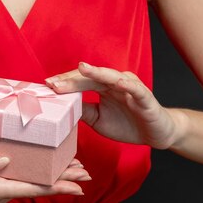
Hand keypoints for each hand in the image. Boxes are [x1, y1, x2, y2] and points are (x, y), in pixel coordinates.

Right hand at [0, 156, 89, 202]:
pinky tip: (35, 164)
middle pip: (36, 187)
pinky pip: (16, 180)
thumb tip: (4, 161)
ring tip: (68, 167)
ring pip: (28, 183)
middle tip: (85, 172)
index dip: (59, 186)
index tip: (81, 184)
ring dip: (49, 177)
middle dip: (61, 180)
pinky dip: (32, 173)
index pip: (33, 189)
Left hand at [45, 62, 184, 148]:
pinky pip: (134, 88)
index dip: (64, 83)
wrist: (156, 134)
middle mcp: (115, 83)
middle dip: (72, 79)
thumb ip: (82, 110)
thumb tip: (60, 107)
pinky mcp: (145, 97)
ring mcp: (130, 87)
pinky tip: (115, 81)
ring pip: (111, 77)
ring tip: (81, 68)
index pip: (80, 82)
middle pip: (90, 77)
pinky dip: (125, 84)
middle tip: (53, 82)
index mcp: (103, 87)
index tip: (46, 86)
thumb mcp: (97, 120)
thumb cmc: (127, 124)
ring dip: (96, 73)